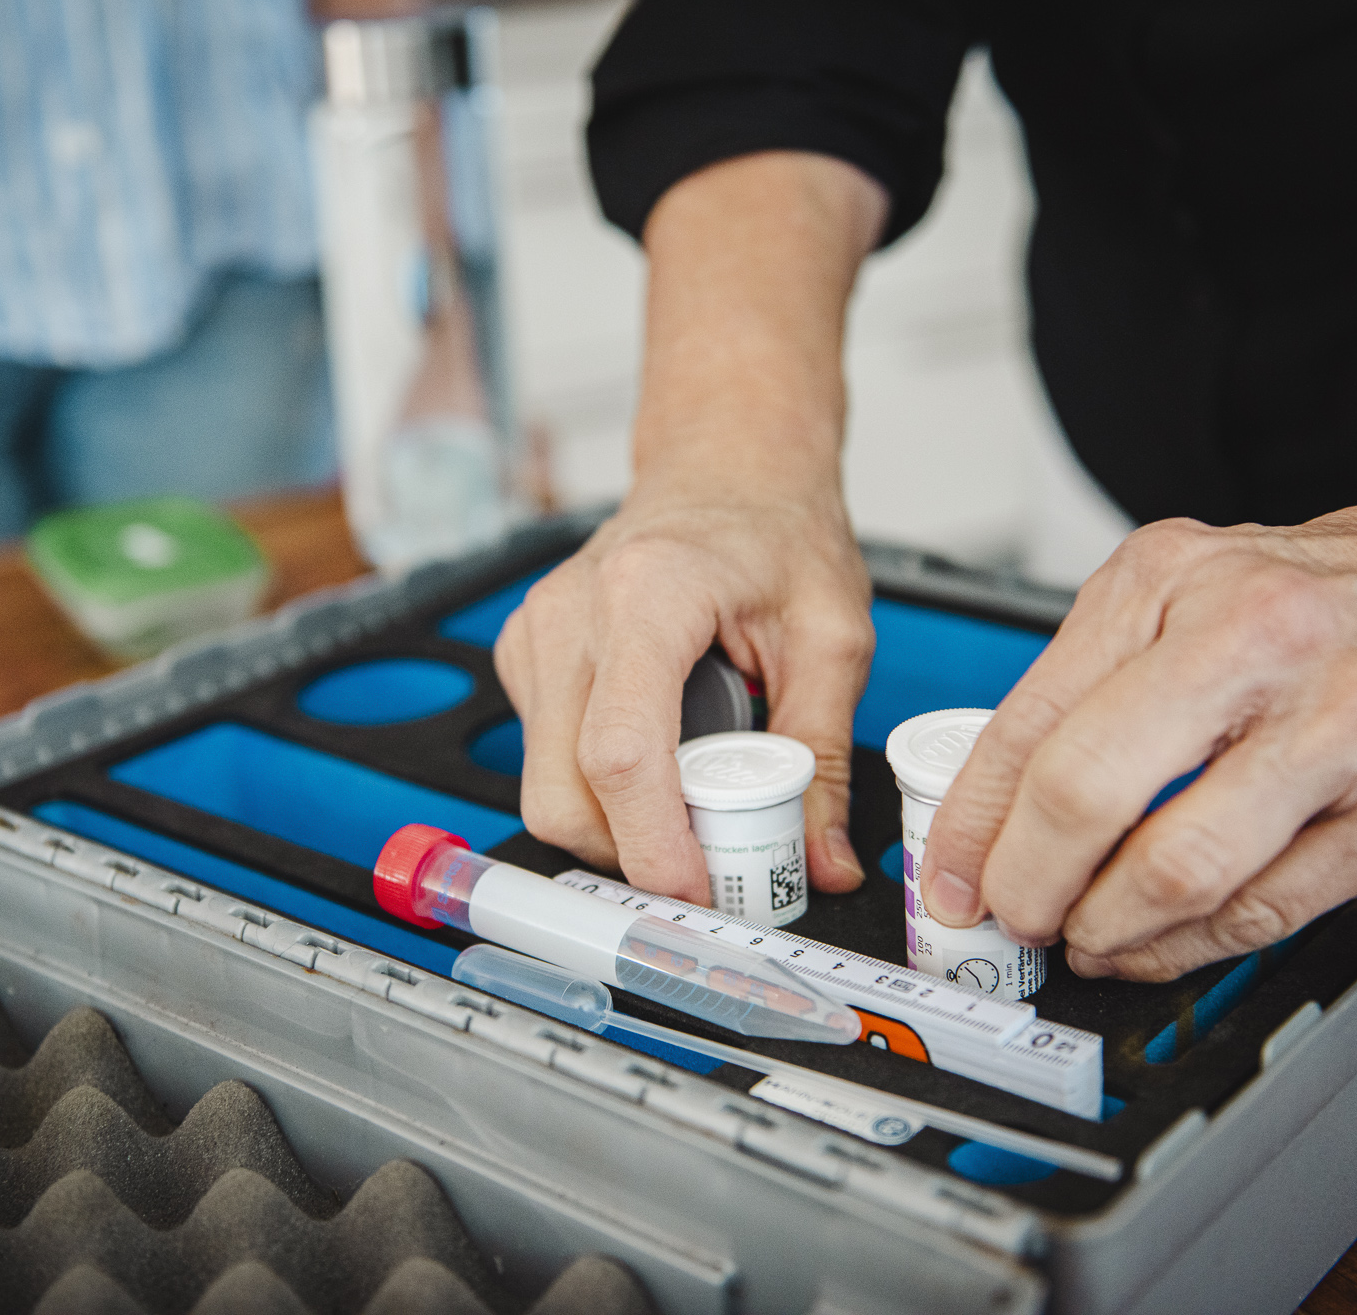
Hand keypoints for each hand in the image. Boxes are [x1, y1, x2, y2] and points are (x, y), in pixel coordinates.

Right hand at [495, 483, 873, 901]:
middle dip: (632, 851)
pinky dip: (600, 788)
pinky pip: (544, 760)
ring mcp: (535, 634)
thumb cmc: (774, 532)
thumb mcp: (832, 636)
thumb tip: (820, 861)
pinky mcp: (524, 657)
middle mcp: (572, 614)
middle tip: (707, 859)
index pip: (622, 752)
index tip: (699, 888)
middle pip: (564, 790)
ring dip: (616, 825)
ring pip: (544, 788)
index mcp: (648, 594)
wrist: (724, 469)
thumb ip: (824, 755)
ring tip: (691, 795)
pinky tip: (659, 754)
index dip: (654, 843)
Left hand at [925, 427, 1356, 980]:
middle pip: (1089, 794)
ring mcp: (1342, 727)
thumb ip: (1085, 681)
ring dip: (1106, 929)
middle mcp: (1256, 642)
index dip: (972, 822)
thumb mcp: (1179, 584)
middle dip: (1026, 882)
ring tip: (1083, 934)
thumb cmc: (1321, 591)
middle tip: (1010, 914)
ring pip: (1178, 870)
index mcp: (1173, 578)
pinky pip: (1269, 909)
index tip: (948, 877)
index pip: (1034, 721)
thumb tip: (995, 808)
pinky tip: (1158, 940)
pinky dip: (1190, 945)